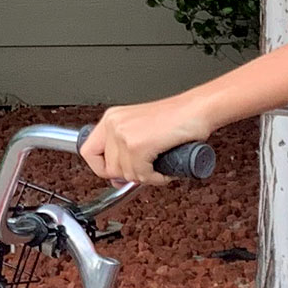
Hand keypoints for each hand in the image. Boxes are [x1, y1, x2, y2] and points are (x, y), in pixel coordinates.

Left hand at [80, 96, 214, 185]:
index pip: (88, 152)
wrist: (198, 109)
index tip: (116, 173)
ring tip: (159, 165)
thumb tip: (116, 178)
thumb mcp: (141, 129)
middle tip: (147, 169)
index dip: (102, 168)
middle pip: (108, 169)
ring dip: (146, 177)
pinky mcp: (138, 145)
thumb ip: (123, 149)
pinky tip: (164, 169)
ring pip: (126, 175)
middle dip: (130, 175)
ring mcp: (124, 134)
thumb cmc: (178, 118)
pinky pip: (142, 176)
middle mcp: (114, 124)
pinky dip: (156, 178)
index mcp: (112, 118)